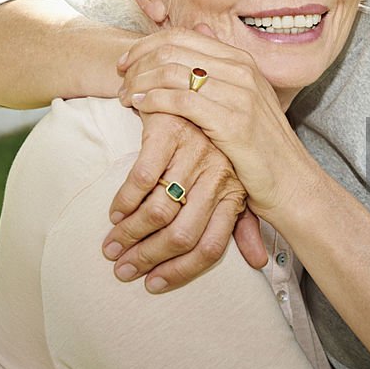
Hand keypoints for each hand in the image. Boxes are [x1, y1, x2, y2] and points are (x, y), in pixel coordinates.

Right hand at [102, 90, 266, 292]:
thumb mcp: (238, 179)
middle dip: (147, 258)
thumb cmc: (214, 141)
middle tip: (121, 268)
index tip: (154, 285)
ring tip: (111, 246)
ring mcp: (195, 153)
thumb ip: (243, 220)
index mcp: (236, 190)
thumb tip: (258, 262)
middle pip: (182, 235)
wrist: (198, 84)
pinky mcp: (169, 131)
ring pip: (159, 211)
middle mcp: (219, 174)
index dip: (182, 271)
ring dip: (129, 234)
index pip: (212, 246)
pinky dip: (124, 200)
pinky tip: (115, 211)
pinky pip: (142, 179)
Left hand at [119, 25, 320, 218]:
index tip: (126, 63)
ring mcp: (240, 94)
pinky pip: (181, 100)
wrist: (291, 182)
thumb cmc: (260, 146)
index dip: (147, 45)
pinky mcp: (232, 121)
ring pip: (173, 72)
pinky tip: (139, 108)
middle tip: (120, 81)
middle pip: (173, 49)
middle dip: (138, 63)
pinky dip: (153, 101)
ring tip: (124, 98)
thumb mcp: (243, 100)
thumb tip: (199, 33)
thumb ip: (219, 70)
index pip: (183, 36)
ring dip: (140, 82)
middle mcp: (242, 70)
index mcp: (242, 60)